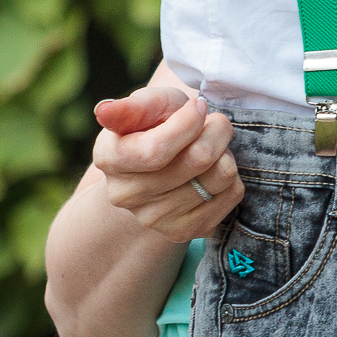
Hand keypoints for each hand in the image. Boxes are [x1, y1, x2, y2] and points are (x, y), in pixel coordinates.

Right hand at [91, 86, 242, 242]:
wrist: (161, 166)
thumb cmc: (156, 125)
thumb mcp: (150, 105)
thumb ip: (133, 106)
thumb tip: (103, 111)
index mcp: (110, 158)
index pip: (155, 150)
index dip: (189, 122)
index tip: (198, 106)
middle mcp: (126, 195)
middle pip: (198, 159)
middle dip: (217, 130)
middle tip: (214, 123)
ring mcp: (154, 219)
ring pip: (221, 176)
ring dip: (226, 153)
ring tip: (210, 147)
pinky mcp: (185, 231)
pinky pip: (232, 195)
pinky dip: (232, 177)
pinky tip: (213, 171)